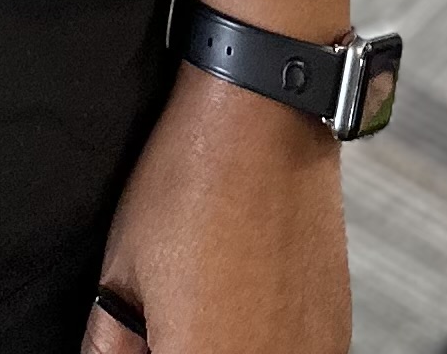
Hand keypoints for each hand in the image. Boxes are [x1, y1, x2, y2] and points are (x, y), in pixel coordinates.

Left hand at [91, 62, 349, 353]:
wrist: (266, 116)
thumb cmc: (194, 181)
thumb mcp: (123, 271)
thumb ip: (113, 343)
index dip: (149, 349)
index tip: (141, 335)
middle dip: (179, 347)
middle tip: (164, 313)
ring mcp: (312, 353)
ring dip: (222, 344)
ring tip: (203, 296)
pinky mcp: (334, 329)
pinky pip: (287, 350)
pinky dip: (260, 337)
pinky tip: (240, 291)